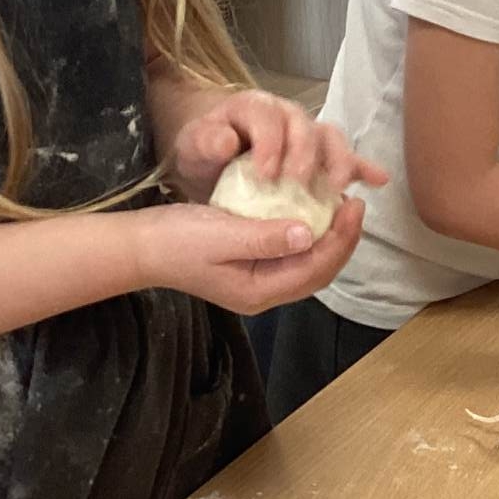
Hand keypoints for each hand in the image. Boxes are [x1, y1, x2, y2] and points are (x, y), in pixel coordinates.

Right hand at [135, 194, 366, 313]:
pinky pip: (293, 256)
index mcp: (258, 290)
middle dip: (343, 240)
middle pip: (318, 272)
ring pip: (309, 266)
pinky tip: (313, 213)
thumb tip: (309, 234)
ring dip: (330, 239)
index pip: (314, 268)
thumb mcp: (220, 235)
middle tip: (356, 204)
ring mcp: (258, 284)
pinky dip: (311, 237)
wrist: (142, 247)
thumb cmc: (176, 239)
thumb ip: (264, 237)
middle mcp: (263, 293)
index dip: (340, 238)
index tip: (353, 204)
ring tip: (342, 207)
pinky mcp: (252, 270)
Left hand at [169, 89, 386, 204]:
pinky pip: (346, 157)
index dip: (270, 144)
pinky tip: (379, 180)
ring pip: (331, 139)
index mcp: (254, 107)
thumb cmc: (204, 150)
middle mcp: (287, 115)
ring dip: (339, 162)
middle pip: (306, 126)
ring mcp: (308, 133)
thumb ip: (205, 142)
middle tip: (299, 184)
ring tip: (339, 188)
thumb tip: (225, 141)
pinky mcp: (320, 156)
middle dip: (306, 155)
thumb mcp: (193, 146)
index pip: (267, 118)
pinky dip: (364, 167)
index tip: (266, 175)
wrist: (211, 154)